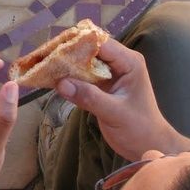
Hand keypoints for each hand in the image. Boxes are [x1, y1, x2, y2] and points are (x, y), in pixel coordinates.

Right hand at [55, 38, 189, 161]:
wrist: (148, 146)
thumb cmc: (140, 129)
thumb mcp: (115, 113)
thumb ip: (89, 97)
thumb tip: (60, 83)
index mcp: (128, 61)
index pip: (100, 43)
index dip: (77, 42)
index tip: (55, 48)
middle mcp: (119, 62)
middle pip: (89, 48)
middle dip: (67, 51)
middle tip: (43, 55)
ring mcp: (109, 72)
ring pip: (83, 60)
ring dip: (64, 62)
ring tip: (41, 64)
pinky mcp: (101, 84)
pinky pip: (81, 74)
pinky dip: (67, 75)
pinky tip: (50, 77)